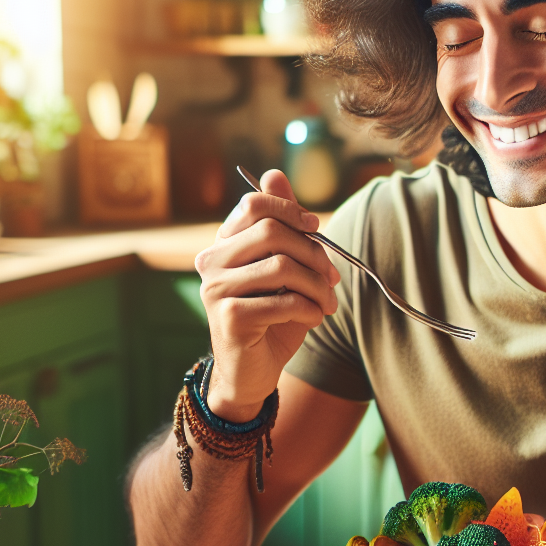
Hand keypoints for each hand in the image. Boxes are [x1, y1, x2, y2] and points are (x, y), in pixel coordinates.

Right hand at [195, 169, 340, 421]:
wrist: (252, 371)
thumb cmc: (272, 317)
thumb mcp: (283, 268)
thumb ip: (282, 226)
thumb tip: (275, 174)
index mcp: (224, 244)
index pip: (254, 205)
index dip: (291, 211)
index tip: (316, 229)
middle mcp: (212, 262)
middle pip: (271, 232)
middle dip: (313, 253)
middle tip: (332, 278)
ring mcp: (216, 290)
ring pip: (282, 266)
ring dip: (317, 286)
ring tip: (327, 303)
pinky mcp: (229, 318)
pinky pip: (283, 301)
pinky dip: (308, 309)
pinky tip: (312, 318)